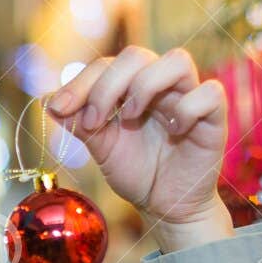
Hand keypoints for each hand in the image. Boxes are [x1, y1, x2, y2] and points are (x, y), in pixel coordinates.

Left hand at [46, 47, 233, 251]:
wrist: (165, 207)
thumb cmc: (137, 172)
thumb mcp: (102, 149)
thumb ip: (80, 124)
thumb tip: (48, 102)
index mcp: (131, 87)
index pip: (106, 64)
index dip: (81, 82)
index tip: (61, 109)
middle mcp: (161, 86)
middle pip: (137, 55)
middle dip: (107, 86)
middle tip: (94, 121)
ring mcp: (188, 97)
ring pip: (178, 60)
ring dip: (145, 86)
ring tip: (130, 118)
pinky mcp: (214, 118)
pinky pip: (210, 94)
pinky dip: (188, 108)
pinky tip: (173, 130)